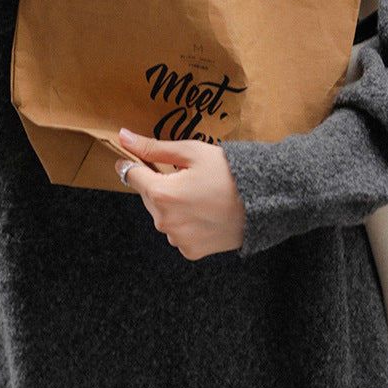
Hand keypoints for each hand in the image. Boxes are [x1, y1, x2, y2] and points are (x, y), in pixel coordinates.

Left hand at [116, 128, 246, 260]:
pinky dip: (186, 222)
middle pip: (149, 197)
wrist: (264, 200)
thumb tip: (124, 137)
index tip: (132, 158)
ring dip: (172, 205)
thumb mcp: (192, 151)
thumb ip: (154, 147)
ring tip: (200, 194)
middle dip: (160, 184)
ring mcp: (177, 239)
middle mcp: (165, 221)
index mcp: (162, 194)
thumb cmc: (230, 172)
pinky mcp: (191, 251)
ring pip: (163, 215)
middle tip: (185, 175)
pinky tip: (205, 211)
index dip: (132, 163)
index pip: (132, 176)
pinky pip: (178, 232)